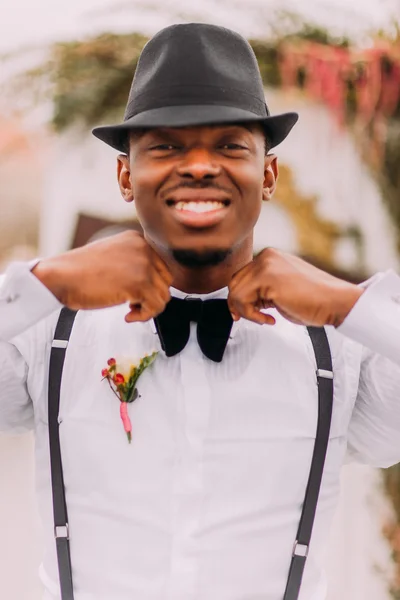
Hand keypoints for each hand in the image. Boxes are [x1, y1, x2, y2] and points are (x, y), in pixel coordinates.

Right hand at [32, 231, 172, 321]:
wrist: (61, 276)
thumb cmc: (80, 272)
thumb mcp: (113, 258)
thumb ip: (134, 264)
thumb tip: (154, 285)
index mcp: (137, 240)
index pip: (161, 266)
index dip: (151, 285)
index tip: (135, 293)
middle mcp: (143, 248)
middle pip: (166, 280)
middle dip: (152, 296)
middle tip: (134, 304)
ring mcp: (143, 265)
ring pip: (163, 295)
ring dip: (148, 308)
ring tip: (130, 310)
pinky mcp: (140, 283)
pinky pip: (156, 307)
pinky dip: (143, 316)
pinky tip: (128, 315)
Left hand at [227, 248, 362, 327]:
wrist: (335, 301)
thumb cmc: (314, 300)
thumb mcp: (281, 289)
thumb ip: (262, 288)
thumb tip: (242, 300)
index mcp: (270, 257)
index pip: (241, 277)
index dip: (240, 298)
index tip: (245, 312)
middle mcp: (266, 257)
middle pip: (234, 283)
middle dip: (239, 305)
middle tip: (251, 317)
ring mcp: (266, 265)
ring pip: (235, 292)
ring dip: (247, 312)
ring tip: (265, 318)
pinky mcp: (267, 278)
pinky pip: (242, 300)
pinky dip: (251, 315)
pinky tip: (269, 319)